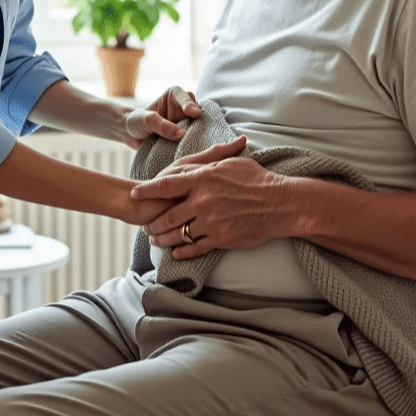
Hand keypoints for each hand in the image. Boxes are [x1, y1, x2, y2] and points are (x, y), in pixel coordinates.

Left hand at [122, 86, 201, 150]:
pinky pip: (194, 139)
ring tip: (195, 142)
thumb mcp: (146, 121)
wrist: (131, 135)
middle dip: (199, 122)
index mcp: (174, 95)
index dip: (190, 105)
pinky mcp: (185, 136)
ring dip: (197, 134)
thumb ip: (162, 126)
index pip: (186, 97)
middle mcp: (183, 107)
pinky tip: (193, 150)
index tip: (194, 114)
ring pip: (199, 127)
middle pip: (198, 113)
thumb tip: (181, 134)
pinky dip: (194, 144)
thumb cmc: (137, 121)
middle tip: (199, 131)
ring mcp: (186, 122)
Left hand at [130, 137, 291, 258]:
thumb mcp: (231, 163)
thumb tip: (194, 163)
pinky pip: (195, 247)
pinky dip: (183, 251)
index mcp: (203, 179)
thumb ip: (208, 163)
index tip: (134, 192)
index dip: (148, 190)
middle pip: (168, 215)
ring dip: (163, 238)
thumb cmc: (258, 179)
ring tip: (156, 240)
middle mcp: (203, 201)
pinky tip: (176, 252)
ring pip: (178, 233)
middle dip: (153, 222)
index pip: (166, 184)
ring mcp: (211, 222)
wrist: (280, 204)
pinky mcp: (221, 239)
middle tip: (145, 225)